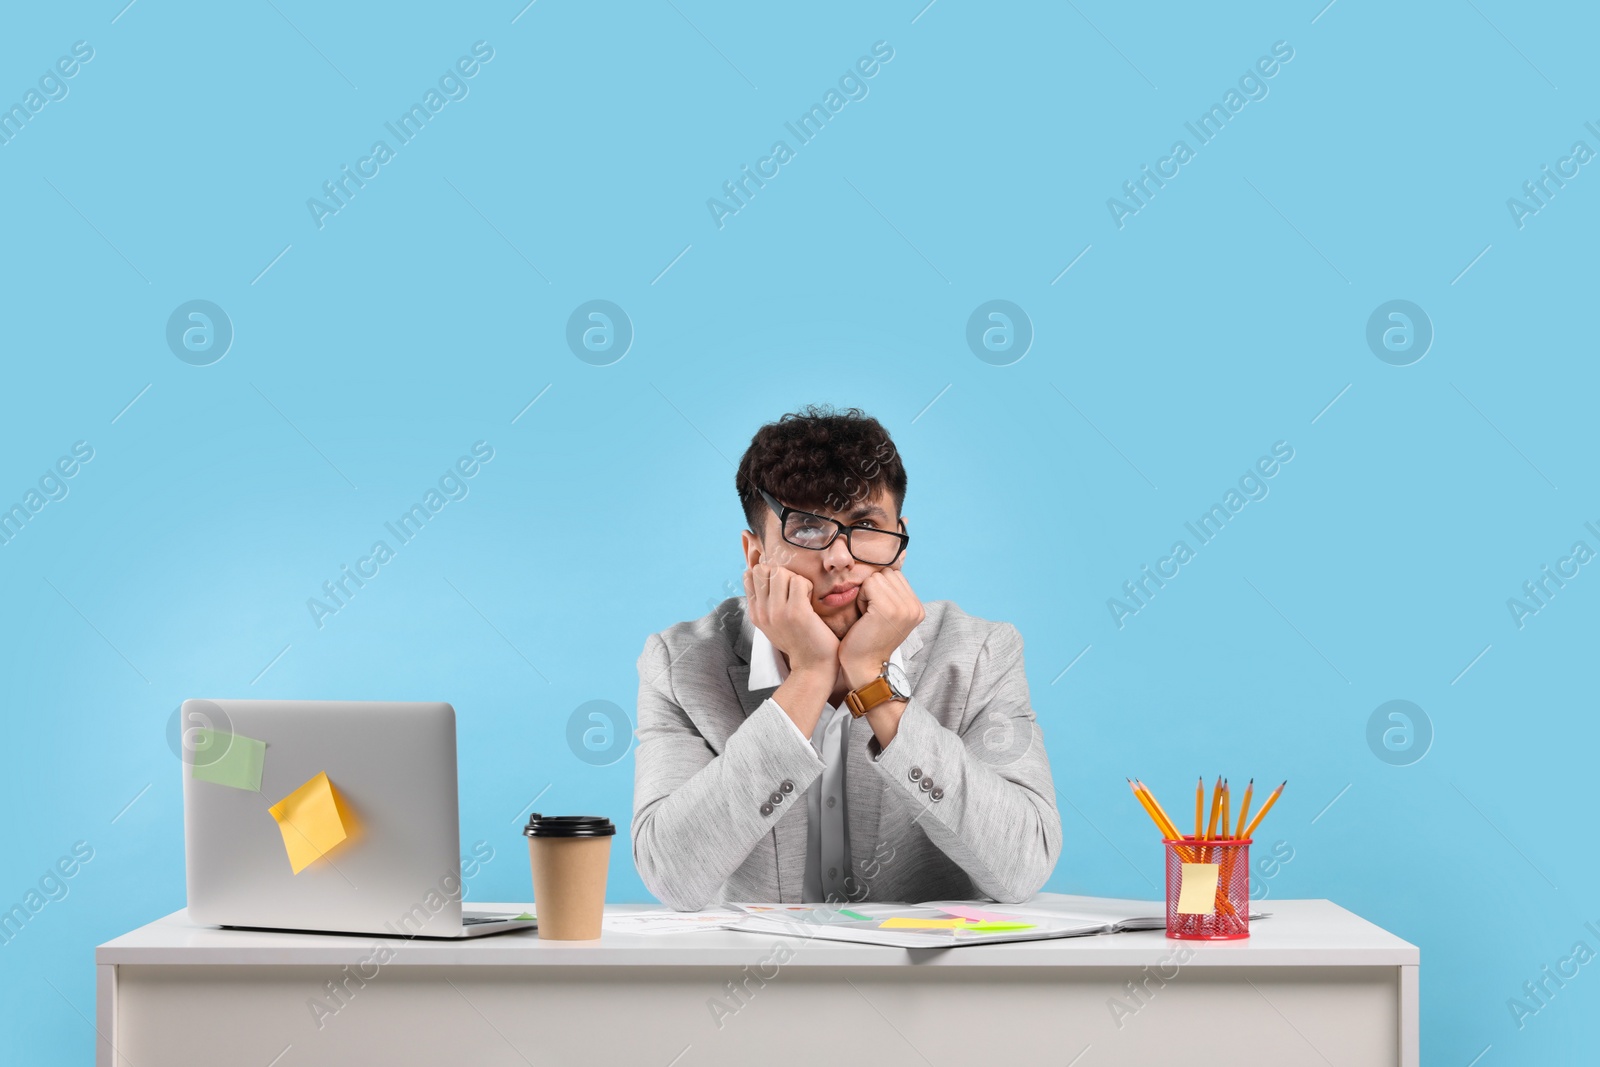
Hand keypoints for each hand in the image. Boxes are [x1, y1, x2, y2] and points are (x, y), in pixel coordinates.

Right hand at [744, 562, 837, 673]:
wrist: (813, 667)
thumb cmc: (799, 641)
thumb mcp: (773, 623)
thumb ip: (766, 603)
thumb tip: (759, 574)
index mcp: (755, 613)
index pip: (749, 575)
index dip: (767, 573)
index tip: (782, 587)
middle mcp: (762, 612)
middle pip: (762, 569)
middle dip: (780, 573)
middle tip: (793, 589)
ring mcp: (777, 612)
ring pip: (780, 572)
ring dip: (795, 579)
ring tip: (802, 595)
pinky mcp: (796, 612)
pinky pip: (798, 581)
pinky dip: (807, 586)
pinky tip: (810, 601)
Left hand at [838, 568, 924, 685]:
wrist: (863, 666)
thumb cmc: (868, 639)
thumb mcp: (887, 613)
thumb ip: (892, 591)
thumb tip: (895, 559)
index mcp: (917, 607)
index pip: (895, 575)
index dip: (880, 589)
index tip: (877, 613)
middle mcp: (915, 607)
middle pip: (887, 573)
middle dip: (873, 589)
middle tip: (871, 615)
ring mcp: (904, 608)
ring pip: (877, 577)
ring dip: (866, 593)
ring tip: (868, 616)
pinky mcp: (888, 609)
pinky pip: (869, 584)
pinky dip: (861, 598)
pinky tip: (864, 617)